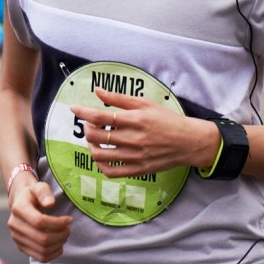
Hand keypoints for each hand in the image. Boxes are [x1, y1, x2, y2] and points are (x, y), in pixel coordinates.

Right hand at [6, 179, 71, 261]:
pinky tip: (59, 244)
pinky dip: (54, 254)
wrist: (21, 202)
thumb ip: (44, 192)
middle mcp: (15, 226)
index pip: (39, 222)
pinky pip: (40, 258)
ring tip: (65, 234)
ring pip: (42, 250)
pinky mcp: (21, 247)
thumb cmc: (33, 194)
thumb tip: (50, 204)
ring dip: (59, 244)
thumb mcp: (39, 187)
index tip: (69, 219)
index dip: (58, 223)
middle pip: (42, 238)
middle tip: (68, 229)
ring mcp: (17, 238)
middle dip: (61, 235)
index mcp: (18, 209)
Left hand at [71, 88, 218, 178]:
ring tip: (96, 139)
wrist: (188, 142)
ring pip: (100, 155)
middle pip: (96, 136)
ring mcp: (135, 157)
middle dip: (88, 128)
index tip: (74, 108)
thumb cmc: (167, 120)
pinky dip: (101, 165)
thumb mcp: (146, 104)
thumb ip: (120, 98)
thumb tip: (98, 91)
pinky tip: (103, 156)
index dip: (83, 112)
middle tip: (93, 124)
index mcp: (136, 119)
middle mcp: (134, 139)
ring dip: (92, 146)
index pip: (101, 116)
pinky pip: (111, 172)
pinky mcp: (138, 170)